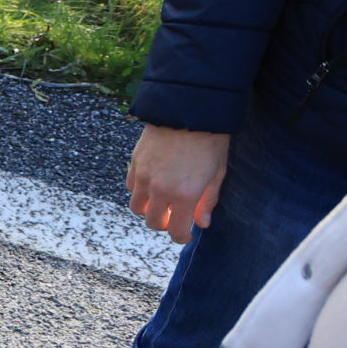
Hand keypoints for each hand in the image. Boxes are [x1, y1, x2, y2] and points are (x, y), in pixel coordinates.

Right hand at [125, 124, 231, 243]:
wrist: (189, 110)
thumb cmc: (210, 140)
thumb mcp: (217, 172)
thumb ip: (208, 200)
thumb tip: (202, 222)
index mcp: (185, 194)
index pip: (175, 230)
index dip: (181, 237)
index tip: (185, 235)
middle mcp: (160, 189)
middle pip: (153, 222)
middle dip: (164, 224)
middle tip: (174, 218)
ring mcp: (144, 177)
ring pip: (137, 207)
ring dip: (149, 209)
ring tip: (161, 202)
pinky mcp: (135, 164)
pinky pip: (131, 187)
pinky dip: (140, 191)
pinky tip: (152, 184)